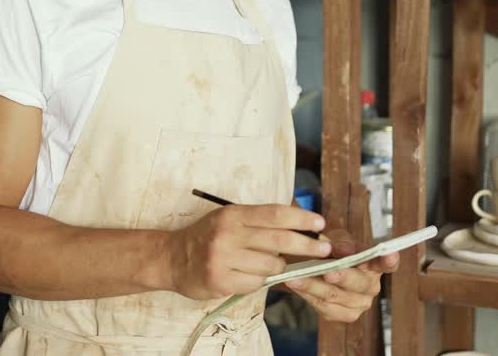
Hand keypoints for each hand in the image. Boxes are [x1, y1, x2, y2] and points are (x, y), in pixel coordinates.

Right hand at [165, 204, 330, 299]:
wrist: (172, 258)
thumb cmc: (207, 237)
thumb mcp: (229, 219)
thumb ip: (259, 221)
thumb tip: (300, 226)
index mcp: (233, 215)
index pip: (275, 214)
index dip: (301, 218)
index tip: (320, 223)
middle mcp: (228, 234)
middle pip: (279, 240)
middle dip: (307, 245)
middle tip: (325, 249)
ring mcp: (223, 258)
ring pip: (271, 265)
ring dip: (276, 267)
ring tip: (264, 263)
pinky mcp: (220, 280)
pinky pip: (256, 283)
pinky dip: (258, 280)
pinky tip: (246, 275)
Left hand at [280, 228, 398, 322]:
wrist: (312, 265)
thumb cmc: (329, 249)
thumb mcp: (335, 239)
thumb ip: (340, 243)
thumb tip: (343, 250)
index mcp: (374, 265)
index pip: (387, 263)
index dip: (389, 260)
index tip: (389, 254)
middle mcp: (371, 286)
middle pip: (358, 283)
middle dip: (342, 277)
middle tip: (327, 272)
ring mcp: (359, 303)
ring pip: (336, 296)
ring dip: (314, 286)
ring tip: (295, 278)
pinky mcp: (344, 315)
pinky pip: (325, 307)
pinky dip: (308, 295)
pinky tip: (295, 286)